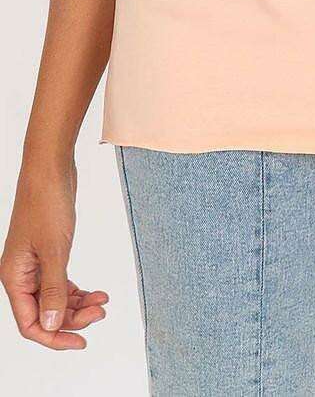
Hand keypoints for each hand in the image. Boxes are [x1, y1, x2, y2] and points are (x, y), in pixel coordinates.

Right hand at [1, 155, 108, 350]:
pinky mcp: (49, 253)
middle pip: (45, 314)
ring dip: (78, 304)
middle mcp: (22, 275)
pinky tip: (96, 291)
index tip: (81, 342)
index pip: (30, 324)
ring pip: (54, 299)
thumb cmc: (46, 203)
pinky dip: (77, 290)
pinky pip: (60, 283)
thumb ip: (53, 290)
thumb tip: (51, 324)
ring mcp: (35, 264)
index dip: (54, 337)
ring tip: (102, 301)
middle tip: (100, 313)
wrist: (50, 168)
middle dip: (72, 318)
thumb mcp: (54, 250)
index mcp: (14, 278)